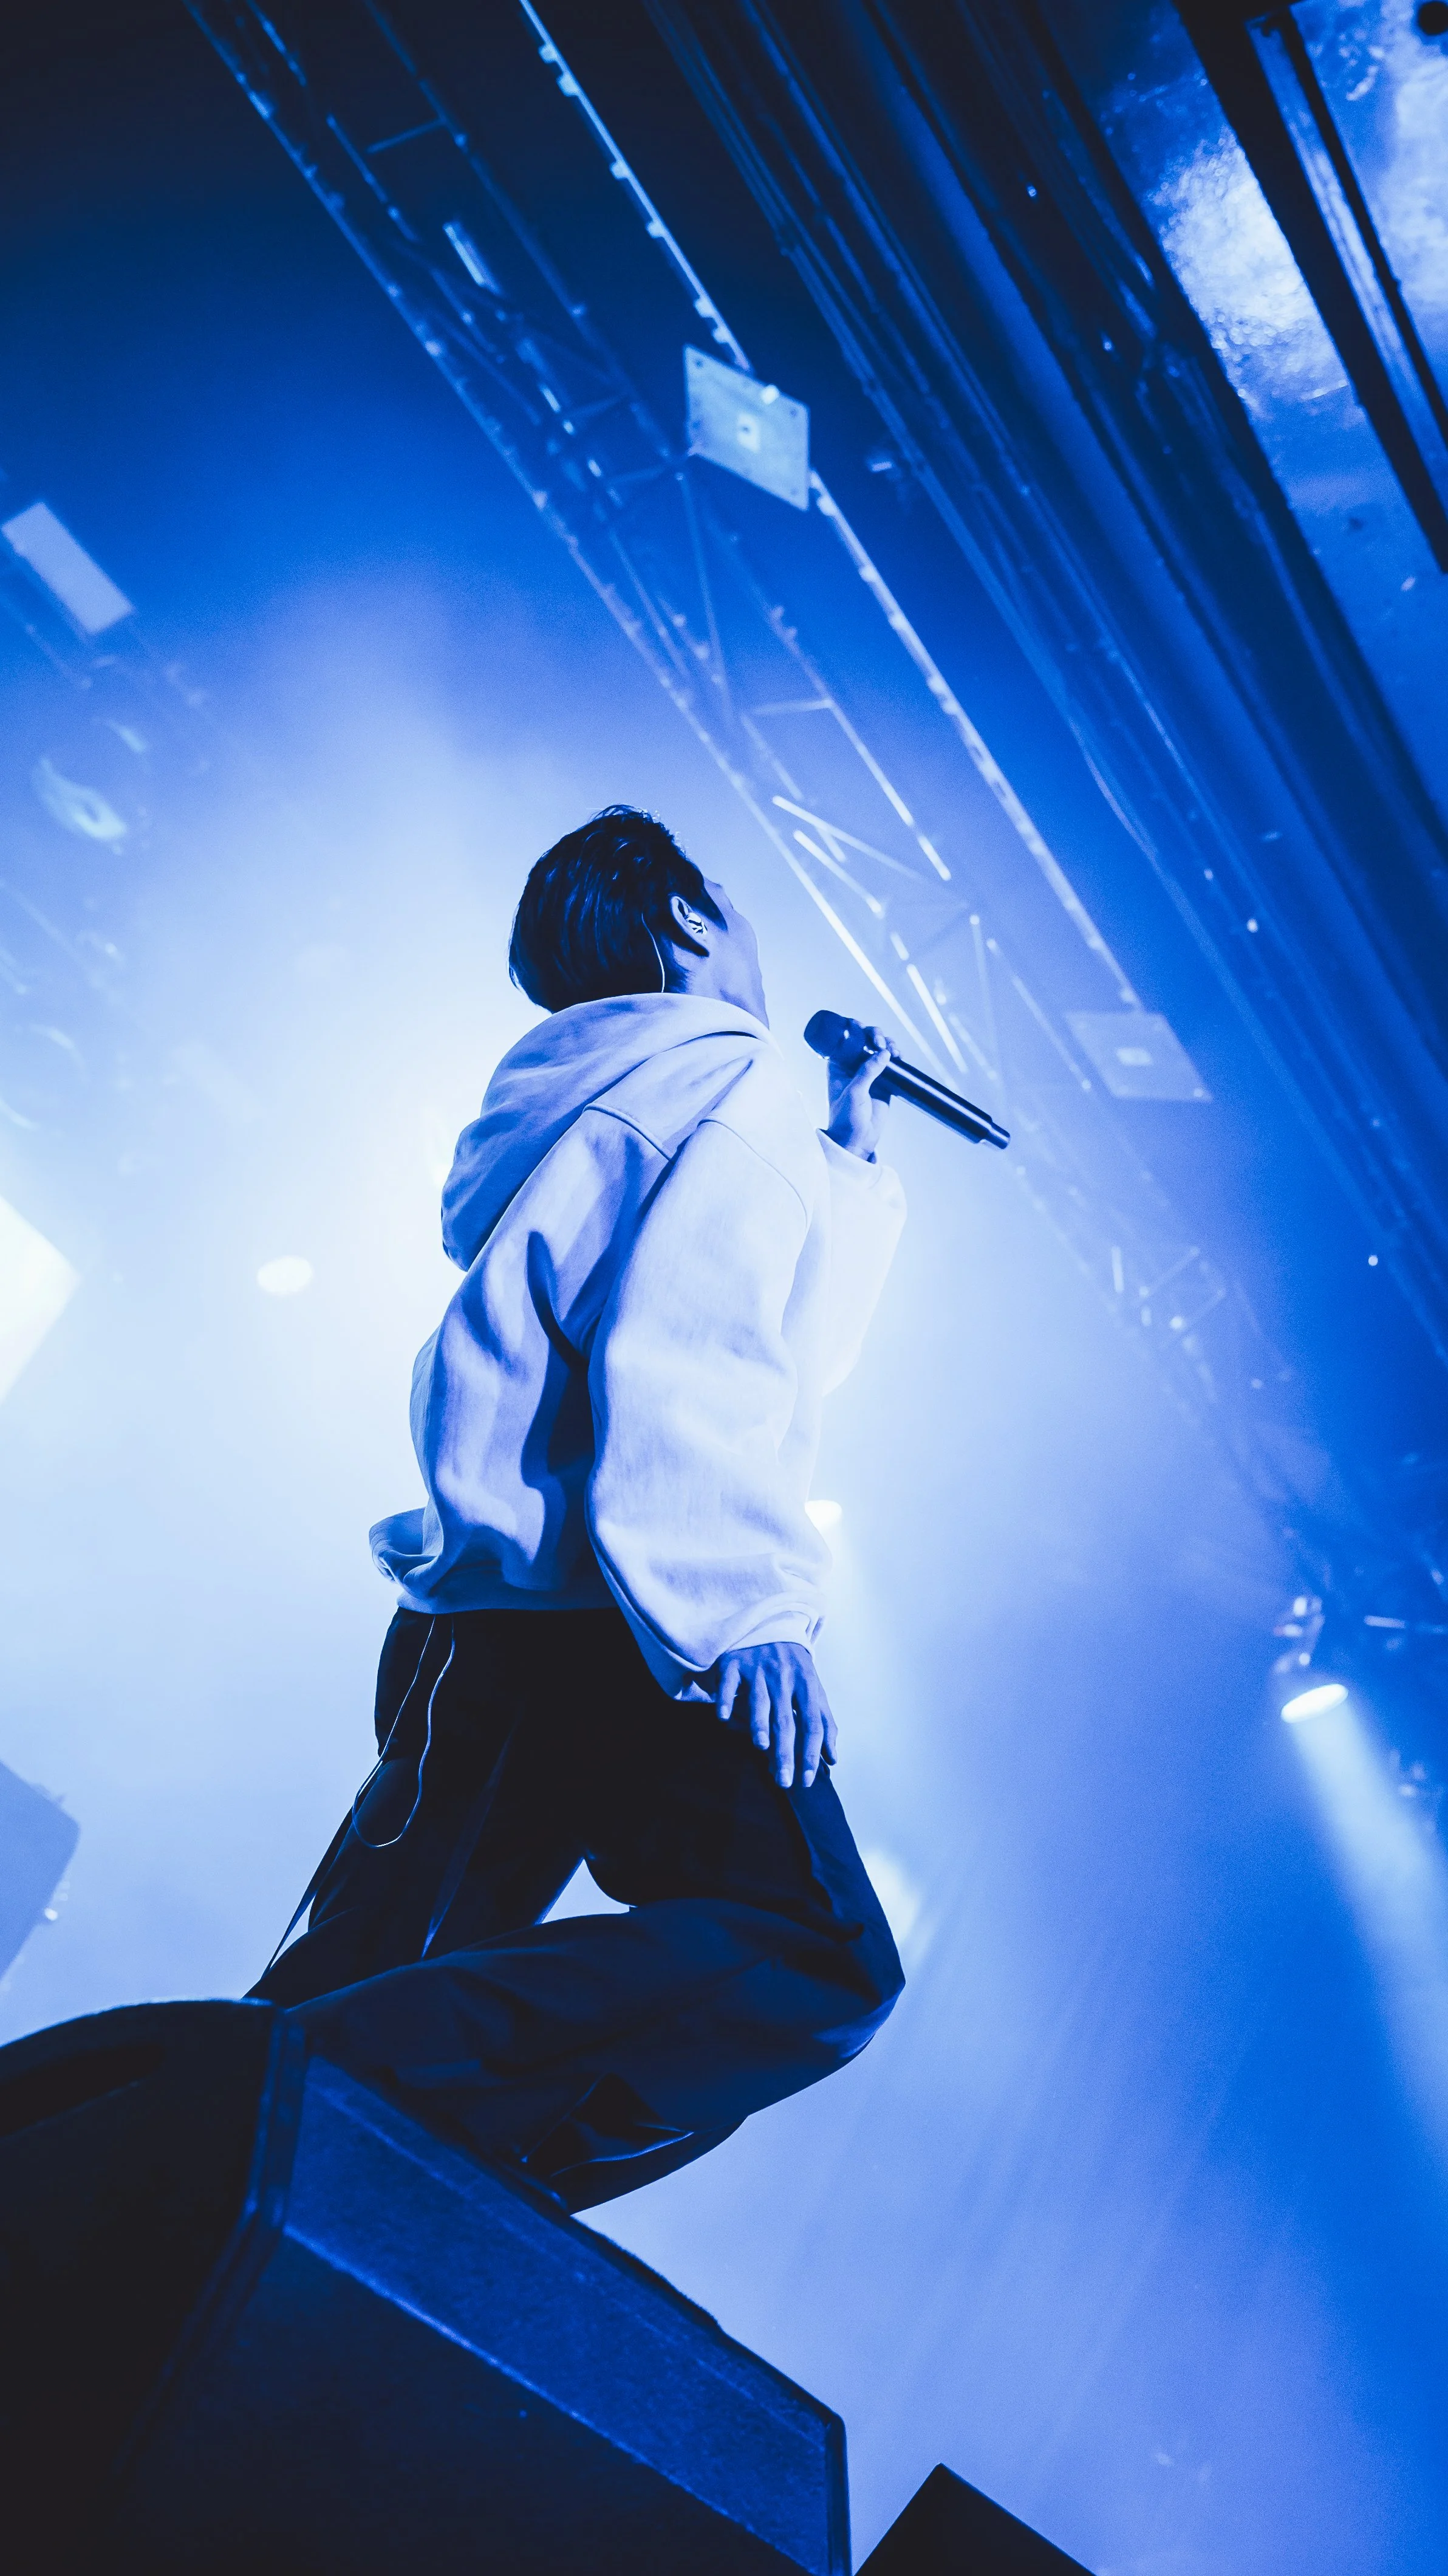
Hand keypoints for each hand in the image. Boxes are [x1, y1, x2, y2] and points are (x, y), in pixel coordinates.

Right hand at [715, 1641, 837, 1788]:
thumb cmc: (794, 1667)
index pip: (812, 1723)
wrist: (770, 1625)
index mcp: (807, 1685)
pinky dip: (725, 1699)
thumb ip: (824, 1721)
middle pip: (786, 1719)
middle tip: (783, 1781)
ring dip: (759, 1724)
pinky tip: (724, 1718)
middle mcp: (784, 1677)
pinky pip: (729, 1684)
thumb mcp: (813, 1688)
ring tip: (761, 1747)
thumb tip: (833, 1758)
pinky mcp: (734, 1663)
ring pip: (760, 1701)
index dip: (811, 1752)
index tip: (808, 1779)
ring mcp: (758, 1669)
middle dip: (785, 1752)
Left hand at [824, 1025, 895, 1159]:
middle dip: (874, 1035)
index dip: (854, 1029)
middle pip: (864, 1040)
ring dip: (887, 1044)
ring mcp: (868, 1073)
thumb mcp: (854, 1092)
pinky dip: (896, 1057)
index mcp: (837, 1065)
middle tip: (880, 1043)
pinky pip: (891, 1064)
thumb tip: (884, 1053)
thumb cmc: (846, 1118)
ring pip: (879, 1049)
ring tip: (893, 1051)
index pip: (845, 1039)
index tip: (863, 1029)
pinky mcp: (883, 1082)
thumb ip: (867, 1071)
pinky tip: (899, 1057)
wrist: (857, 1140)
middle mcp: (852, 1066)